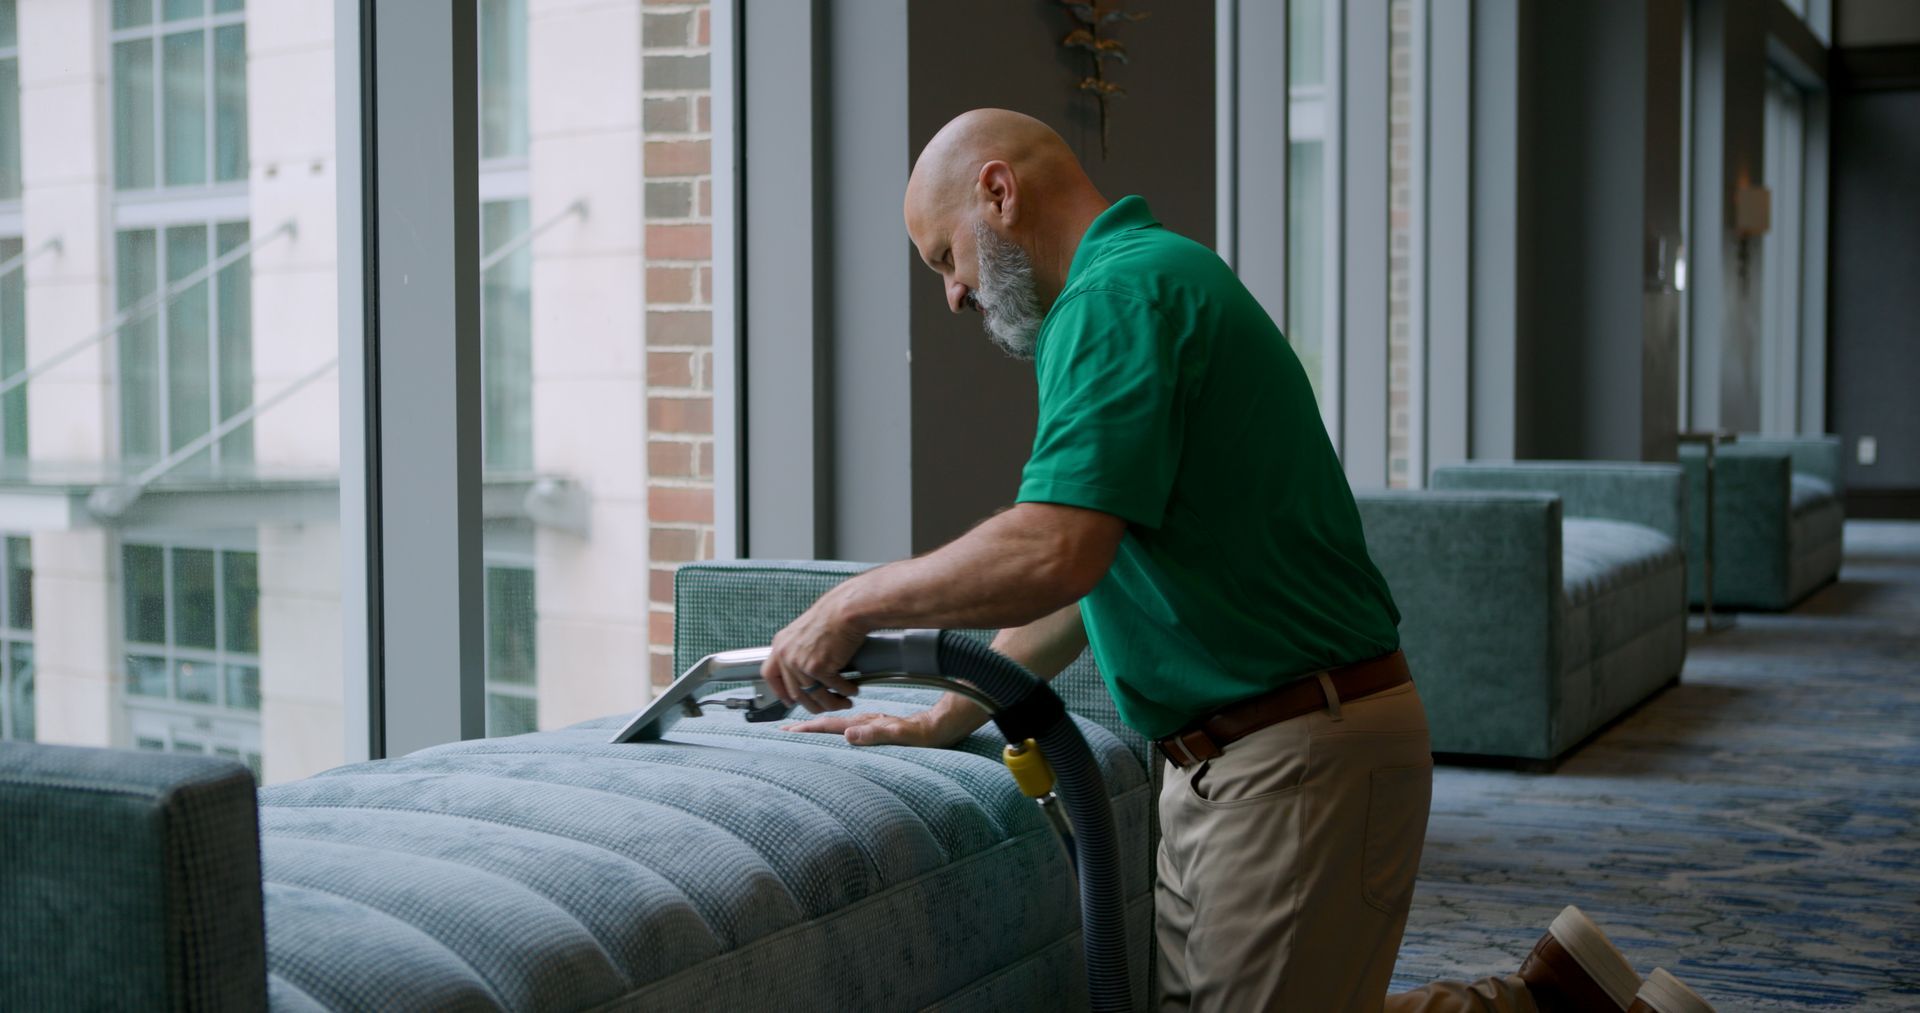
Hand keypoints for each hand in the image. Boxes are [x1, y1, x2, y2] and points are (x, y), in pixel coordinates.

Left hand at [761, 591, 866, 713]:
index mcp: (780, 645)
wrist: (846, 609)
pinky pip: (834, 688)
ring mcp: (801, 663)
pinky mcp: (819, 668)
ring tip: (845, 702)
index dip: (780, 692)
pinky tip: (853, 690)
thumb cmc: (831, 616)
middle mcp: (786, 656)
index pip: (770, 676)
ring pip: (815, 696)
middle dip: (813, 705)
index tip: (790, 702)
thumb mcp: (803, 632)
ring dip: (833, 703)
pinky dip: (846, 692)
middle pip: (796, 693)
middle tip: (827, 705)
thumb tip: (804, 672)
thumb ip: (797, 651)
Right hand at [784, 698, 980, 748]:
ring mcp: (872, 723)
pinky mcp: (879, 726)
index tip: (784, 734)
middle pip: (828, 723)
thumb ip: (880, 735)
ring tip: (795, 731)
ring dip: (814, 727)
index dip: (806, 731)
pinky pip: (849, 728)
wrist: (950, 722)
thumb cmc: (932, 733)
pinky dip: (833, 729)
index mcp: (869, 723)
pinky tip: (830, 732)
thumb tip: (850, 734)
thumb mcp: (907, 736)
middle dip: (802, 728)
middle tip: (778, 732)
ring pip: (836, 724)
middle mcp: (867, 721)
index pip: (831, 726)